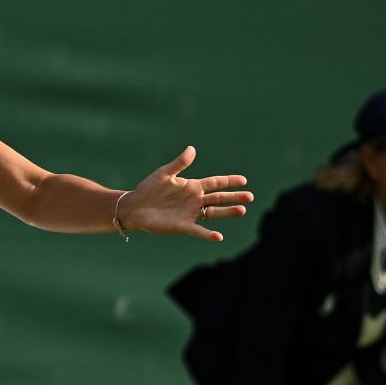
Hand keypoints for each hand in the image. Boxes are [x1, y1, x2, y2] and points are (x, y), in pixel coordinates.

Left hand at [117, 147, 252, 239]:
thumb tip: (192, 149)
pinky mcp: (182, 225)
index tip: (243, 180)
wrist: (135, 207)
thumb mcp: (164, 173)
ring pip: (214, 212)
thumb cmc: (149, 188)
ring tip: (242, 210)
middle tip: (250, 196)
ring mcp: (190, 213)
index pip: (215, 183)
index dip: (229, 181)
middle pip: (219, 198)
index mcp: (192, 186)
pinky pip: (198, 230)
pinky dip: (208, 234)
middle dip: (234, 197)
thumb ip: (180, 163)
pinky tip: (218, 236)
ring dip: (227, 212)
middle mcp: (195, 200)